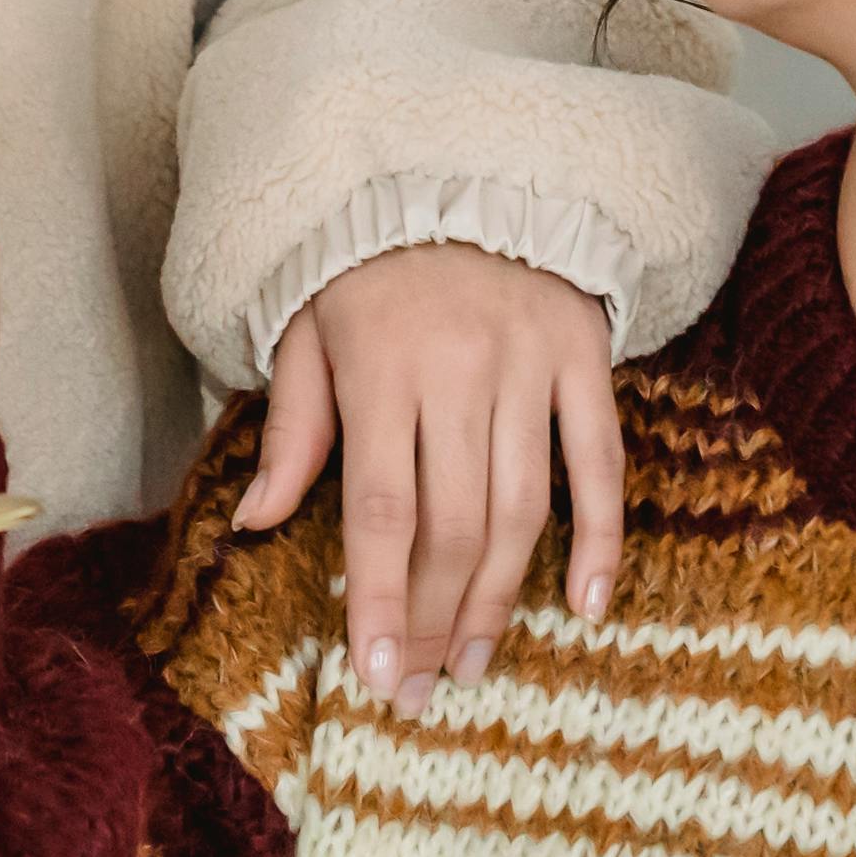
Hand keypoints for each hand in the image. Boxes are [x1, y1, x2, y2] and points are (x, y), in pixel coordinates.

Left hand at [238, 242, 622, 713]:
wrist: (463, 169)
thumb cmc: (369, 265)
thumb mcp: (308, 328)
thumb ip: (292, 427)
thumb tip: (256, 522)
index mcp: (380, 367)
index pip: (378, 508)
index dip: (379, 598)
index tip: (376, 673)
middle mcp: (458, 370)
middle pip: (452, 524)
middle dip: (436, 619)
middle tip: (423, 687)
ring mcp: (528, 364)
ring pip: (521, 507)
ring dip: (502, 599)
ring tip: (478, 663)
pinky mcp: (584, 355)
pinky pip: (599, 460)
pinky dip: (598, 537)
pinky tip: (586, 604)